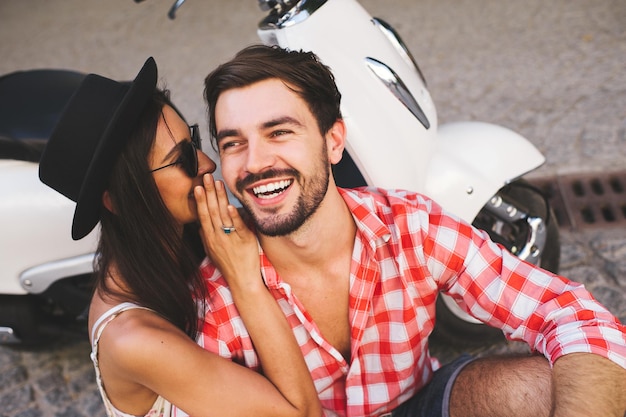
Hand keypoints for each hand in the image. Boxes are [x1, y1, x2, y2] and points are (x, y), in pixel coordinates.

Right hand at [194, 174, 260, 288]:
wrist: (242, 280)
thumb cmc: (228, 266)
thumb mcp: (212, 252)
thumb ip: (206, 238)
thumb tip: (200, 226)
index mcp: (210, 238)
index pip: (203, 215)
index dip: (199, 200)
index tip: (197, 187)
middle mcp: (218, 237)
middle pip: (211, 211)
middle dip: (208, 192)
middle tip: (206, 177)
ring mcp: (230, 238)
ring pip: (223, 215)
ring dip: (219, 198)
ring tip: (218, 184)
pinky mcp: (244, 241)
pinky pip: (237, 226)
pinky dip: (233, 216)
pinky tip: (230, 205)